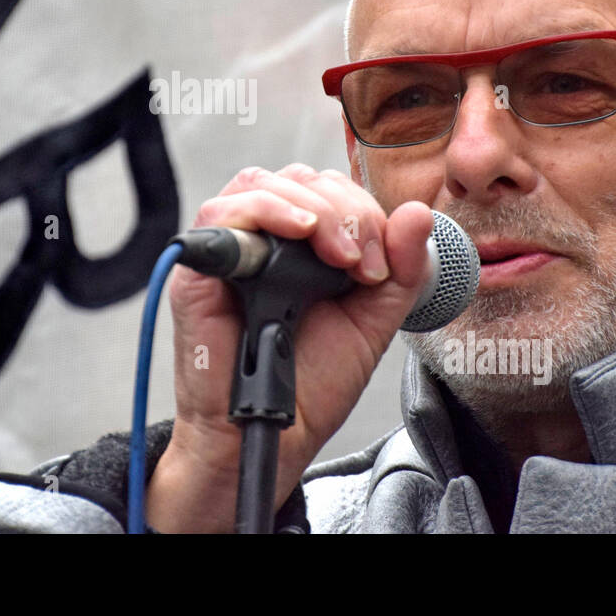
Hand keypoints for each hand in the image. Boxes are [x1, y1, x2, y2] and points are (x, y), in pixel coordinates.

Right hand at [144, 164, 432, 531]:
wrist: (274, 435)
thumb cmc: (311, 384)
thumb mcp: (372, 320)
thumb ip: (400, 269)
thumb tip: (417, 211)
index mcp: (301, 246)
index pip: (329, 190)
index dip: (363, 213)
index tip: (380, 266)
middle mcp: (262, 240)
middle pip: (299, 180)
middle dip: (346, 212)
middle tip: (362, 264)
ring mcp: (228, 250)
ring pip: (263, 183)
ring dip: (314, 209)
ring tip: (337, 255)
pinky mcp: (198, 268)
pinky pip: (223, 212)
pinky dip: (267, 211)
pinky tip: (300, 234)